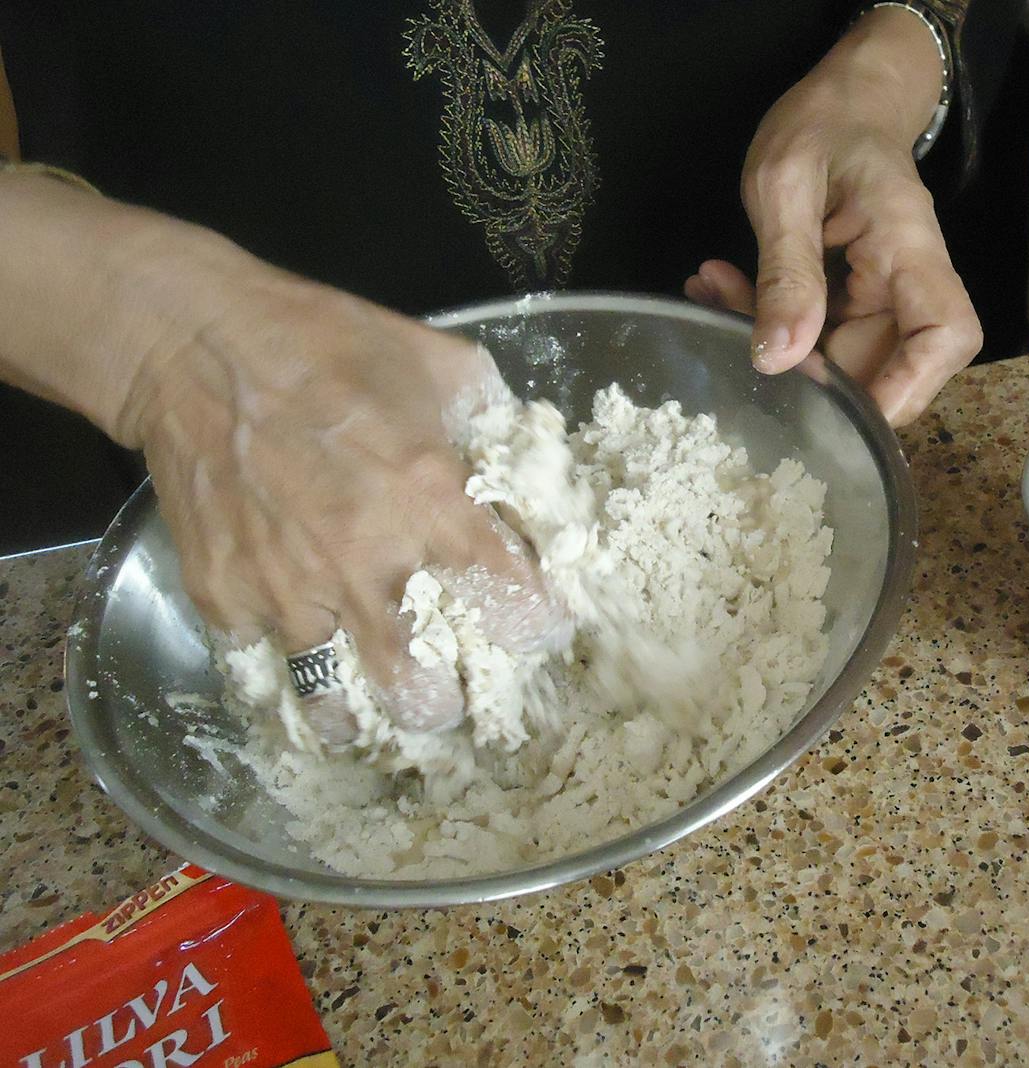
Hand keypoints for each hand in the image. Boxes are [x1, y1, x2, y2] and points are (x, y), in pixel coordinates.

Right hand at [121, 237, 563, 742]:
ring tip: (363, 720)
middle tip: (445, 704)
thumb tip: (525, 448)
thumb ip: (491, 416)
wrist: (196, 343)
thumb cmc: (325, 342)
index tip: (537, 635)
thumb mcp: (437, 362)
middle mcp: (361, 561)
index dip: (531, 625)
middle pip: (413, 683)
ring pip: (327, 694)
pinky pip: (260, 655)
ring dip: (352, 711)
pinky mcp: (222, 593)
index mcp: (429, 501)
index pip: (504, 596)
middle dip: (436, 705)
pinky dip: (278, 658)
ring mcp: (285, 587)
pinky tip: (290, 648)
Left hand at [685, 7, 981, 426]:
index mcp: (911, 249)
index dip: (908, 387)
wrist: (841, 102)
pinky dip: (763, 321)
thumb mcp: (786, 186)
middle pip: (884, 365)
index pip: (946, 337)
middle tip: (732, 327)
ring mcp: (878, 298)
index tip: (844, 410)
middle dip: (804, 369)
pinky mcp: (847, 302)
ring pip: (835, 358)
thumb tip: (778, 358)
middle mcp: (906, 284)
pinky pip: (811, 335)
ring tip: (713, 289)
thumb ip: (785, 271)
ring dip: (770, 342)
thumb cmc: (822, 124)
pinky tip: (718, 286)